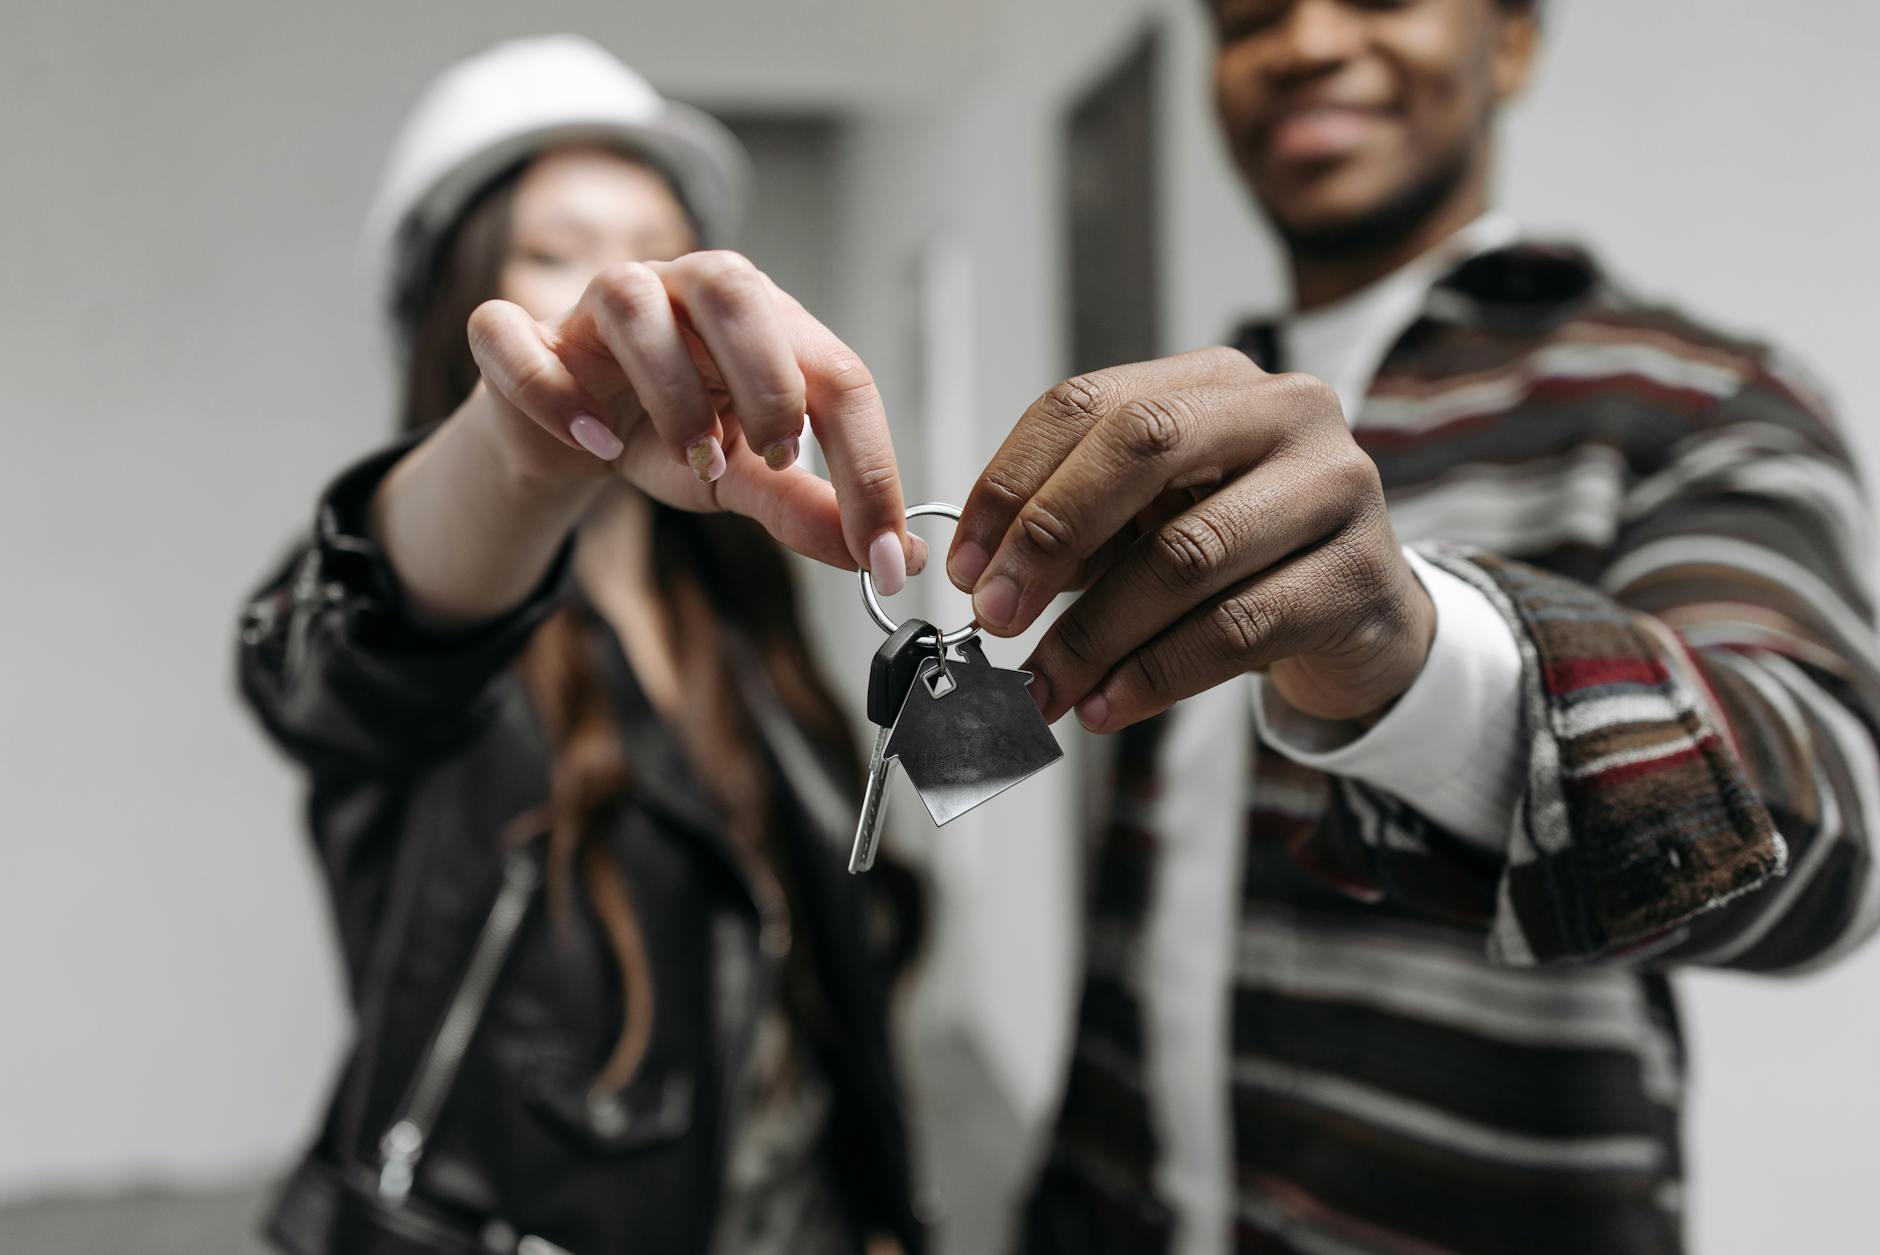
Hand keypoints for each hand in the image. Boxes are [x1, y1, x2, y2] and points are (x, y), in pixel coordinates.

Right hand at [464, 249, 913, 587]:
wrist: (570, 436)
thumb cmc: (672, 436)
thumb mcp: (746, 479)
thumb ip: (808, 509)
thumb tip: (896, 557)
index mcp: (760, 319)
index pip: (834, 371)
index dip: (868, 465)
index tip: (883, 555)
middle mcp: (683, 291)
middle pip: (734, 287)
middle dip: (769, 381)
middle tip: (778, 459)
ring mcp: (595, 303)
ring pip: (629, 299)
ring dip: (670, 390)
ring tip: (696, 459)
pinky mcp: (520, 339)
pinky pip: (513, 337)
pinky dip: (553, 392)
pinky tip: (595, 444)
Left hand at [948, 346, 1435, 730]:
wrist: (1365, 623)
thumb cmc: (1245, 562)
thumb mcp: (1154, 525)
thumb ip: (1079, 533)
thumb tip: (986, 578)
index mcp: (1215, 382)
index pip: (1088, 403)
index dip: (1012, 482)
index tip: (964, 564)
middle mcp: (1284, 413)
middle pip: (1143, 448)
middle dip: (1050, 537)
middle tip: (995, 616)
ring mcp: (1334, 488)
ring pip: (1186, 553)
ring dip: (1095, 633)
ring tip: (1045, 685)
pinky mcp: (1358, 575)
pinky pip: (1235, 627)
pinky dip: (1154, 676)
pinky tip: (1106, 705)